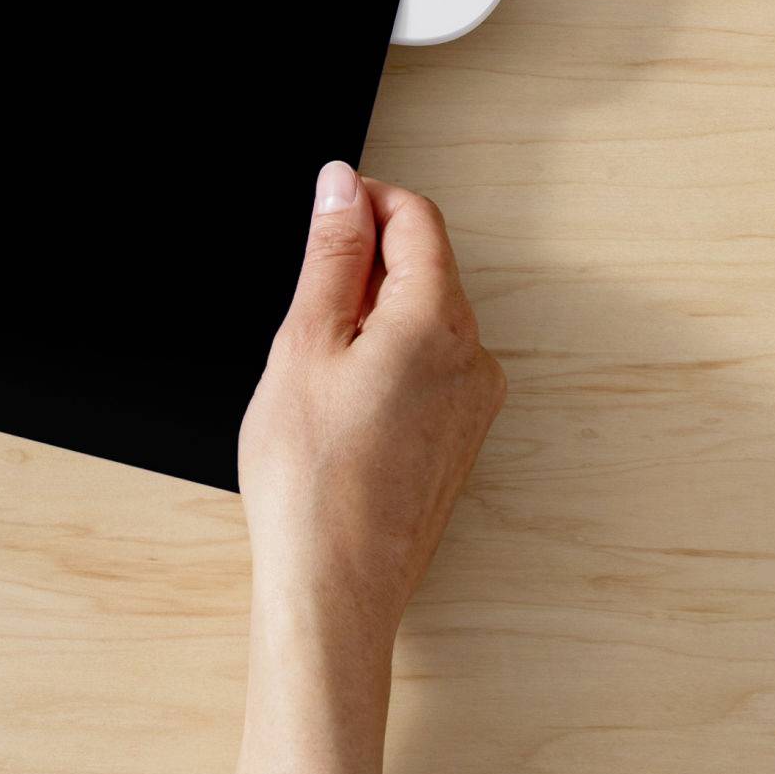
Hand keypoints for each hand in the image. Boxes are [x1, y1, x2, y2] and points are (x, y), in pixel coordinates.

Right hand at [215, 161, 504, 773]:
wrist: (334, 586)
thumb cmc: (311, 476)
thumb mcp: (304, 342)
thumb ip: (331, 254)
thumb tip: (342, 187)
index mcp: (437, 321)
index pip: (416, 218)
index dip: (364, 200)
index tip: (320, 208)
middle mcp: (472, 356)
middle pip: (425, 265)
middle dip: (364, 261)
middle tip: (302, 301)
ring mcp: (472, 401)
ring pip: (424, 316)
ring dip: (371, 311)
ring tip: (313, 361)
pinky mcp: (459, 437)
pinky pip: (427, 364)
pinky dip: (385, 356)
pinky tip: (338, 399)